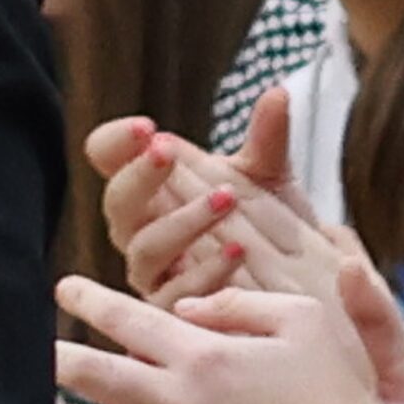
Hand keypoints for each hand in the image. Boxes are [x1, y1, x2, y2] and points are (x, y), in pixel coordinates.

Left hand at [48, 276, 391, 403]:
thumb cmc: (338, 393)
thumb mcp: (304, 321)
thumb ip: (242, 304)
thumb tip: (188, 310)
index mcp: (203, 354)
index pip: (128, 318)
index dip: (89, 300)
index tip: (63, 290)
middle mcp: (176, 402)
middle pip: (90, 376)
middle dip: (47, 358)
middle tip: (22, 351)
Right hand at [90, 93, 338, 309]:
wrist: (295, 284)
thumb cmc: (266, 225)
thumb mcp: (269, 177)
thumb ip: (268, 138)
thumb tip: (278, 91)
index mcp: (153, 190)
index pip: (108, 159)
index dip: (116, 142)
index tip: (145, 125)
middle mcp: (143, 231)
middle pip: (117, 203)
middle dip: (138, 176)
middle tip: (164, 151)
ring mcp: (157, 274)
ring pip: (144, 250)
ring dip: (182, 222)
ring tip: (227, 199)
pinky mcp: (177, 312)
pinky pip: (176, 296)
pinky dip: (206, 274)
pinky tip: (238, 253)